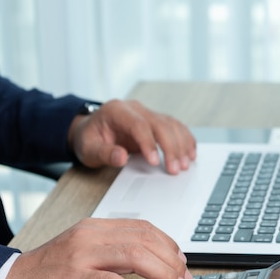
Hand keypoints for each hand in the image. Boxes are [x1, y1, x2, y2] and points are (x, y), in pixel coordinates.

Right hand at [0, 218, 193, 278]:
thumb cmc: (49, 271)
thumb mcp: (85, 251)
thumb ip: (114, 252)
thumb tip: (151, 263)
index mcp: (95, 227)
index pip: (143, 228)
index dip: (168, 244)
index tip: (182, 262)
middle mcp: (90, 235)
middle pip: (144, 240)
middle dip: (172, 260)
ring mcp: (81, 254)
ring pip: (134, 256)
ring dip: (162, 273)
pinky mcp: (73, 277)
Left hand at [68, 99, 196, 174]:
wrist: (90, 130)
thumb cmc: (89, 138)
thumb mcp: (89, 149)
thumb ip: (104, 153)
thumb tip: (121, 157)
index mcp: (117, 111)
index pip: (138, 125)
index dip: (149, 143)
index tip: (154, 162)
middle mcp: (135, 109)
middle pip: (160, 124)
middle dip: (170, 147)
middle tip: (175, 169)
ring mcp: (146, 114)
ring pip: (171, 124)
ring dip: (181, 144)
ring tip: (185, 164)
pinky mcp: (155, 122)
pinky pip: (174, 127)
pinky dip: (185, 139)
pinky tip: (190, 152)